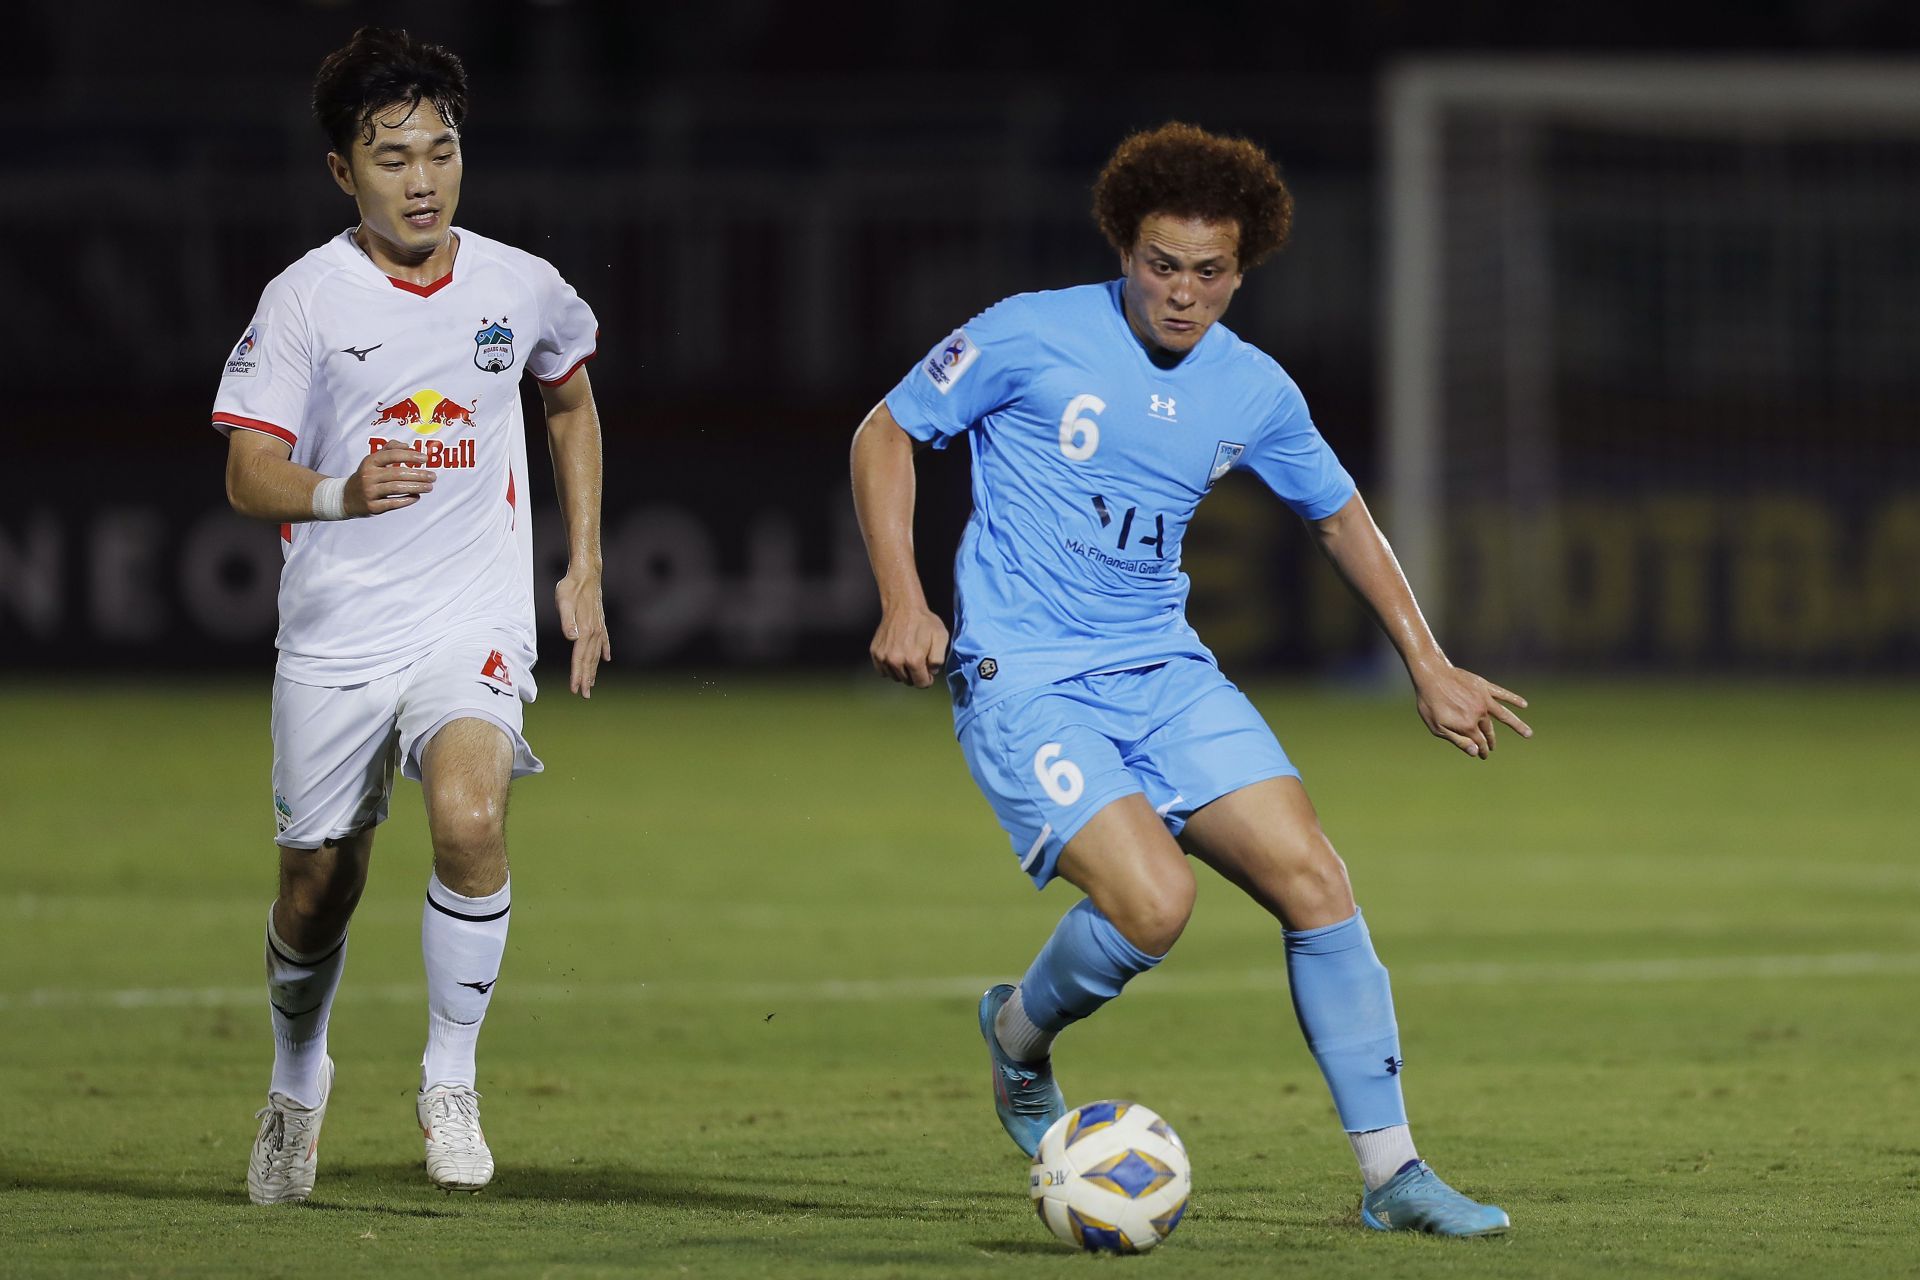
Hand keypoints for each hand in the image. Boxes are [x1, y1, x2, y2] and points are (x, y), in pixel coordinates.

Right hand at [347, 444, 435, 514]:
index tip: (425, 458)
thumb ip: (390, 449)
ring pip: (397, 488)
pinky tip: (416, 497)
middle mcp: (368, 476)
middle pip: (397, 473)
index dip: (409, 456)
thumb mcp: (373, 460)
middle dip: (418, 475)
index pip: (391, 455)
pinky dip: (407, 500)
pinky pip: (393, 503)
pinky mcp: (372, 507)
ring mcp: (369, 492)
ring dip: (416, 487)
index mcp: (369, 462)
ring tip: (429, 487)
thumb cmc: (367, 475)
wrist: (347, 497)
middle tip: (433, 476)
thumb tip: (408, 446)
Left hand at [554, 567, 611, 698]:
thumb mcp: (564, 602)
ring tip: (592, 683)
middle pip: (589, 660)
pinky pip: (603, 642)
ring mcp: (598, 627)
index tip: (575, 689)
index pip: (580, 658)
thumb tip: (571, 638)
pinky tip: (606, 659)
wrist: (586, 573)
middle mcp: (594, 632)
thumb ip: (567, 621)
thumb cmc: (570, 587)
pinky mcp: (599, 622)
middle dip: (586, 678)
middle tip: (584, 695)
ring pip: (596, 654)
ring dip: (593, 670)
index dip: (577, 674)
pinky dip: (604, 652)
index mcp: (585, 630)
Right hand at [870, 605, 948, 687]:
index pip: (921, 684)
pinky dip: (890, 667)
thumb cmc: (924, 621)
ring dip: (902, 671)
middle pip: (908, 681)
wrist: (903, 606)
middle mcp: (896, 661)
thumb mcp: (941, 637)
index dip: (928, 679)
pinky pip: (883, 671)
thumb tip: (931, 672)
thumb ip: (939, 659)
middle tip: (918, 659)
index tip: (928, 670)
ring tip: (907, 655)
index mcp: (913, 660)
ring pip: (895, 677)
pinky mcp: (875, 653)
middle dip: (915, 674)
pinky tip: (897, 655)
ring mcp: (883, 657)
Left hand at [1412, 662, 1531, 759]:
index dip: (1482, 750)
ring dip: (1517, 725)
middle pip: (1488, 731)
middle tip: (1492, 748)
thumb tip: (1476, 752)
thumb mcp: (1437, 727)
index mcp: (1468, 725)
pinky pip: (1502, 694)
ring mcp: (1484, 699)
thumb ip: (1458, 741)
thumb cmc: (1430, 703)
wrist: (1431, 675)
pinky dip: (1513, 699)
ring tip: (1529, 734)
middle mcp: (1479, 713)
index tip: (1483, 756)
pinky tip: (1524, 704)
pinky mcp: (1484, 686)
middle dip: (1491, 741)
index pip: (1480, 742)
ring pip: (1504, 715)